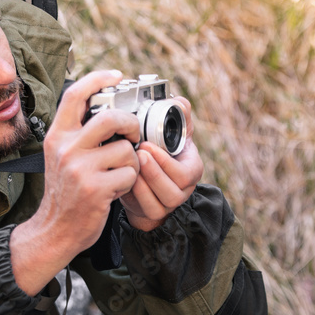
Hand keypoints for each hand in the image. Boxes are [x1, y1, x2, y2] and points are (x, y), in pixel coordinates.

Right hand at [10, 70, 140, 294]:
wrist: (55, 229)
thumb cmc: (66, 190)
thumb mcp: (62, 155)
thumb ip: (79, 132)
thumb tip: (109, 108)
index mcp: (58, 135)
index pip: (75, 95)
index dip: (97, 79)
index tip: (116, 76)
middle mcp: (66, 148)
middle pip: (111, 118)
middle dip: (130, 125)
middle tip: (132, 134)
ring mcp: (80, 169)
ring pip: (126, 150)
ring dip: (131, 162)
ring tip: (119, 173)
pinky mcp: (95, 189)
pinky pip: (129, 175)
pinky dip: (129, 182)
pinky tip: (116, 189)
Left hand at [119, 96, 202, 231]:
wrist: (146, 178)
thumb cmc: (159, 152)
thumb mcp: (170, 134)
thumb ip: (177, 115)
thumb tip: (178, 102)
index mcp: (191, 170)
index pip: (186, 174)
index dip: (166, 162)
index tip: (147, 145)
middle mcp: (182, 191)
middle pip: (173, 191)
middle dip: (153, 172)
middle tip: (137, 153)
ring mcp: (167, 205)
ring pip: (158, 202)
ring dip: (142, 184)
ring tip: (130, 165)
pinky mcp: (151, 212)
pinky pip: (144, 208)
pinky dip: (134, 194)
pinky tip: (124, 179)